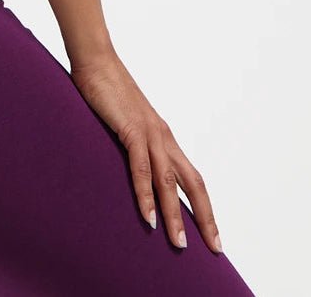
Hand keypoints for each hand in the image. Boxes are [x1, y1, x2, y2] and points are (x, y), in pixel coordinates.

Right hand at [69, 52, 222, 254]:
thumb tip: (132, 170)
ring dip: (175, 215)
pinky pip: (141, 168)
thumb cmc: (108, 91)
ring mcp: (149, 133)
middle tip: (215, 249)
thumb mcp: (125, 124)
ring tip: (179, 244)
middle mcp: (163, 137)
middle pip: (193, 183)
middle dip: (205, 218)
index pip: (192, 178)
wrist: (96, 61)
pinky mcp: (131, 129)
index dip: (204, 208)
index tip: (213, 236)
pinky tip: (148, 217)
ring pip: (169, 181)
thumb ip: (132, 146)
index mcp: (164, 138)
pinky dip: (146, 194)